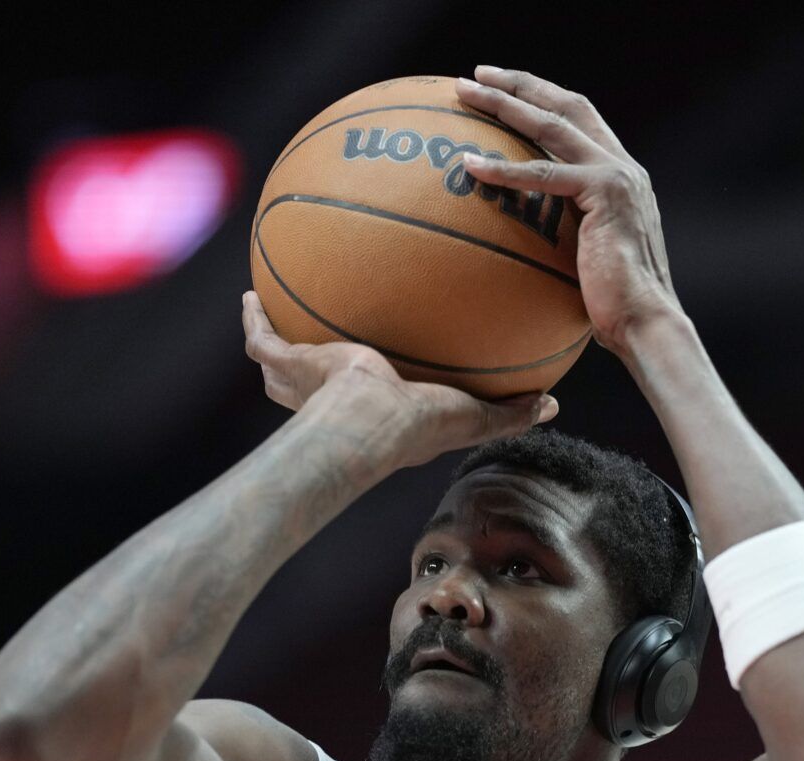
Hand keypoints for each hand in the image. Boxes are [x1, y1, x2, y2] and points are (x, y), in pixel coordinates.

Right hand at [241, 291, 557, 469]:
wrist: (369, 420)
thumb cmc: (419, 425)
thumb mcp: (475, 417)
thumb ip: (510, 411)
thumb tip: (552, 405)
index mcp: (376, 408)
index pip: (373, 393)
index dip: (376, 381)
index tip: (384, 367)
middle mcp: (333, 399)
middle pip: (316, 382)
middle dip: (313, 362)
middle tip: (320, 336)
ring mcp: (304, 383)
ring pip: (279, 361)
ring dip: (276, 339)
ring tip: (274, 309)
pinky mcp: (286, 364)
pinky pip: (260, 338)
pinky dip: (253, 318)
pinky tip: (251, 293)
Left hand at [454, 67, 679, 353]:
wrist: (645, 322)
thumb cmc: (613, 307)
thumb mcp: (588, 260)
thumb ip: (567, 236)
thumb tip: (526, 247)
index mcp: (621, 175)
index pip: (580, 119)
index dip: (542, 98)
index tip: (503, 88)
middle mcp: (622, 166)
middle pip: (566, 106)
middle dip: (519, 84)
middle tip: (475, 76)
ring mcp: (616, 176)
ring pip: (551, 125)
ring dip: (504, 104)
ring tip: (463, 94)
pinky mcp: (604, 194)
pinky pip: (543, 173)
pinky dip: (503, 168)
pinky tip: (469, 166)